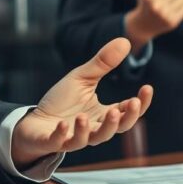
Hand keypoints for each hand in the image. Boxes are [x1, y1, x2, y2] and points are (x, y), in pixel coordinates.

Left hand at [11, 38, 152, 166]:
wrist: (35, 120)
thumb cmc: (63, 101)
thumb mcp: (83, 77)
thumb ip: (103, 63)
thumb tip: (126, 41)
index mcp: (102, 114)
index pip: (127, 112)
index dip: (140, 104)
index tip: (147, 88)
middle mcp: (93, 128)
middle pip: (115, 129)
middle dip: (125, 119)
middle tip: (132, 103)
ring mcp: (75, 137)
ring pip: (90, 139)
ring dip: (90, 129)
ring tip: (84, 117)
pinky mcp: (54, 141)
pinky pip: (61, 142)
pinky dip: (63, 135)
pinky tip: (64, 124)